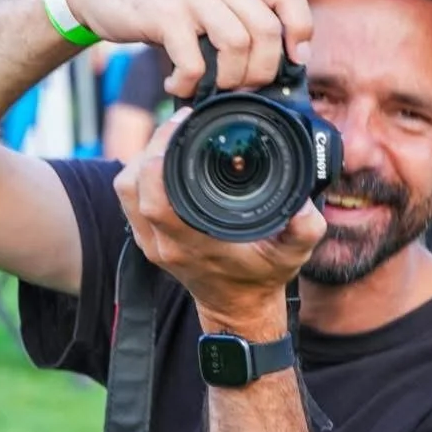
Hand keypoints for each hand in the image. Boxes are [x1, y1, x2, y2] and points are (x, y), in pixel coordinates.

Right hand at [64, 0, 312, 99]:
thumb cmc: (161, 10)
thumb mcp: (205, 5)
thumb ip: (236, 22)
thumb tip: (274, 70)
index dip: (300, 29)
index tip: (292, 61)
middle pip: (267, 31)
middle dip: (260, 73)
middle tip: (240, 89)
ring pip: (237, 46)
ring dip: (229, 81)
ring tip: (211, 89)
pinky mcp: (165, 15)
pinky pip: (194, 61)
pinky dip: (189, 85)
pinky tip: (177, 86)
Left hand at [113, 110, 326, 335]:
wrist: (239, 308)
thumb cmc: (262, 278)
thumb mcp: (293, 255)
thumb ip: (305, 230)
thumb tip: (305, 207)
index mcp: (192, 244)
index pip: (155, 197)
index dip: (161, 153)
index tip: (183, 123)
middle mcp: (164, 244)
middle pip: (133, 185)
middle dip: (151, 146)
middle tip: (180, 124)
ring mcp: (151, 243)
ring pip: (126, 189)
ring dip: (143, 159)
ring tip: (172, 139)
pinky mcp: (147, 240)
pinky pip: (130, 199)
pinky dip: (141, 174)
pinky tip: (165, 160)